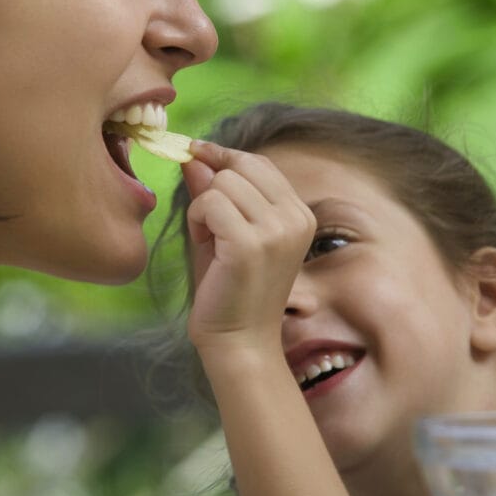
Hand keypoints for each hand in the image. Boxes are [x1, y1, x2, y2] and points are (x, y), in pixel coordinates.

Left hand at [182, 141, 315, 355]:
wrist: (238, 342)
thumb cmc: (229, 289)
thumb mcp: (223, 230)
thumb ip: (213, 191)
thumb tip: (195, 153)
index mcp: (299, 214)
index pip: (258, 162)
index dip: (224, 158)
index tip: (197, 154)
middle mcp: (296, 218)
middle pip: (240, 166)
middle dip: (213, 188)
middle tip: (208, 225)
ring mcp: (277, 230)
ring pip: (222, 182)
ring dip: (203, 207)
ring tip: (209, 240)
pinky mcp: (250, 244)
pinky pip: (210, 203)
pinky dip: (196, 220)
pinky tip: (204, 245)